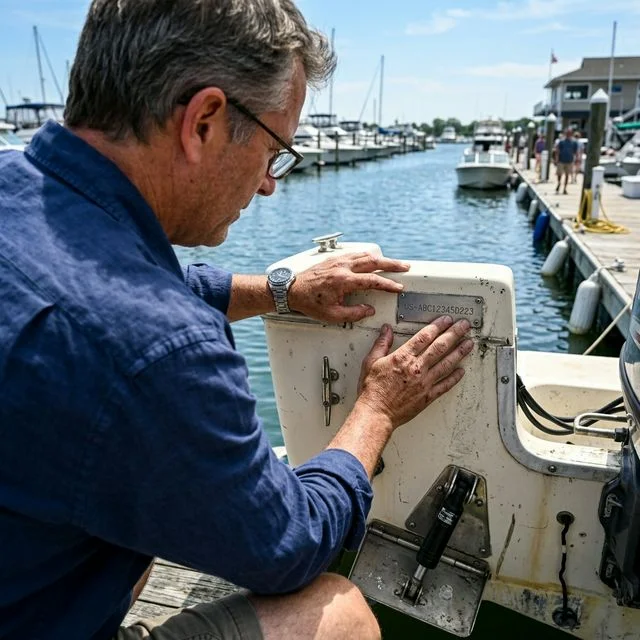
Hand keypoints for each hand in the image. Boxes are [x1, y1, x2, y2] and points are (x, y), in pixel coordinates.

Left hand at [288, 252, 409, 322]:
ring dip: (382, 258)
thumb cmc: (309, 302)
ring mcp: (338, 261)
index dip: (388, 284)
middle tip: (405, 267)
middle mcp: (342, 267)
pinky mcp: (333, 259)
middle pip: (373, 261)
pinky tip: (373, 259)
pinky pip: (355, 254)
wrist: (290, 290)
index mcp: (343, 281)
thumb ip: (353, 313)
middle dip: (391, 264)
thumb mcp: (332, 315)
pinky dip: (368, 256)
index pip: (372, 280)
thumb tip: (369, 310)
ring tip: (393, 263)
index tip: (398, 287)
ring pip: (365, 255)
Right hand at [356, 316, 472, 430]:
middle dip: (454, 333)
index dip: (438, 325)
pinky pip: (445, 385)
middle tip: (464, 326)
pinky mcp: (428, 396)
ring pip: (447, 363)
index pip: (425, 336)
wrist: (376, 412)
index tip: (446, 320)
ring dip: (459, 352)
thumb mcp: (371, 362)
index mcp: (403, 357)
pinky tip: (461, 371)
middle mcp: (416, 368)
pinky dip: (455, 377)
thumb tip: (386, 331)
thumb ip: (381, 344)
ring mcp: (424, 382)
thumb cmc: (372, 390)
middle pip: (440, 346)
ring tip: (468, 343)